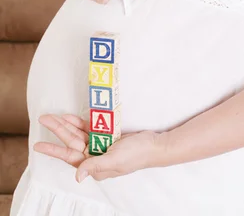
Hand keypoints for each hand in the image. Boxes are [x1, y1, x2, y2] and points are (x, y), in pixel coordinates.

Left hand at [34, 114, 164, 182]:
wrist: (155, 145)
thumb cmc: (137, 155)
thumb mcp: (115, 160)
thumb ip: (95, 166)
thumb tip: (77, 176)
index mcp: (95, 166)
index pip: (70, 157)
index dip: (54, 150)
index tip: (38, 145)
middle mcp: (95, 156)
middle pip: (72, 143)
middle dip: (58, 131)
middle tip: (44, 118)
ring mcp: (101, 146)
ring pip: (79, 135)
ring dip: (67, 125)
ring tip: (54, 116)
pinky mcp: (108, 136)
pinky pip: (90, 129)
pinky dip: (80, 123)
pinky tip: (71, 117)